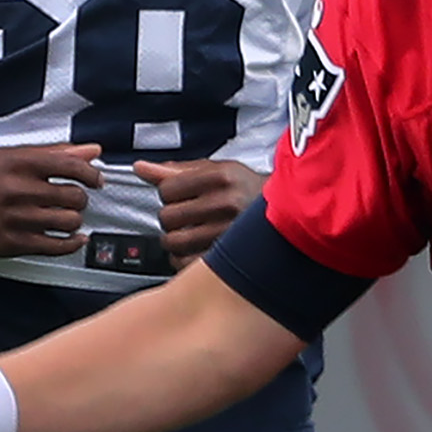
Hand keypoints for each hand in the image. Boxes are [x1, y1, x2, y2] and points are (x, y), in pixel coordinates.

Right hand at [0, 142, 100, 256]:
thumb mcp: (13, 156)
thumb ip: (54, 153)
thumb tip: (93, 151)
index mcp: (17, 163)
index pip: (69, 166)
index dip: (90, 174)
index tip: (95, 179)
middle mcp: (15, 189)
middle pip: (72, 196)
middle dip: (79, 198)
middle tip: (72, 199)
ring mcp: (13, 218)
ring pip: (67, 221)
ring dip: (73, 220)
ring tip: (65, 216)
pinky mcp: (10, 242)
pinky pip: (54, 246)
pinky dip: (71, 243)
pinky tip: (73, 238)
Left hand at [139, 157, 261, 263]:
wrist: (291, 216)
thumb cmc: (250, 193)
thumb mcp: (219, 172)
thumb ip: (177, 171)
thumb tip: (140, 168)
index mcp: (222, 176)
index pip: (167, 188)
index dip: (170, 194)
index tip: (183, 197)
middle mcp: (226, 203)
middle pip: (168, 216)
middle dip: (173, 218)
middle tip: (188, 218)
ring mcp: (229, 233)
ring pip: (174, 242)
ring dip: (176, 241)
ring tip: (190, 234)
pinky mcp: (229, 259)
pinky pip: (185, 263)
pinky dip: (183, 259)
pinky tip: (195, 250)